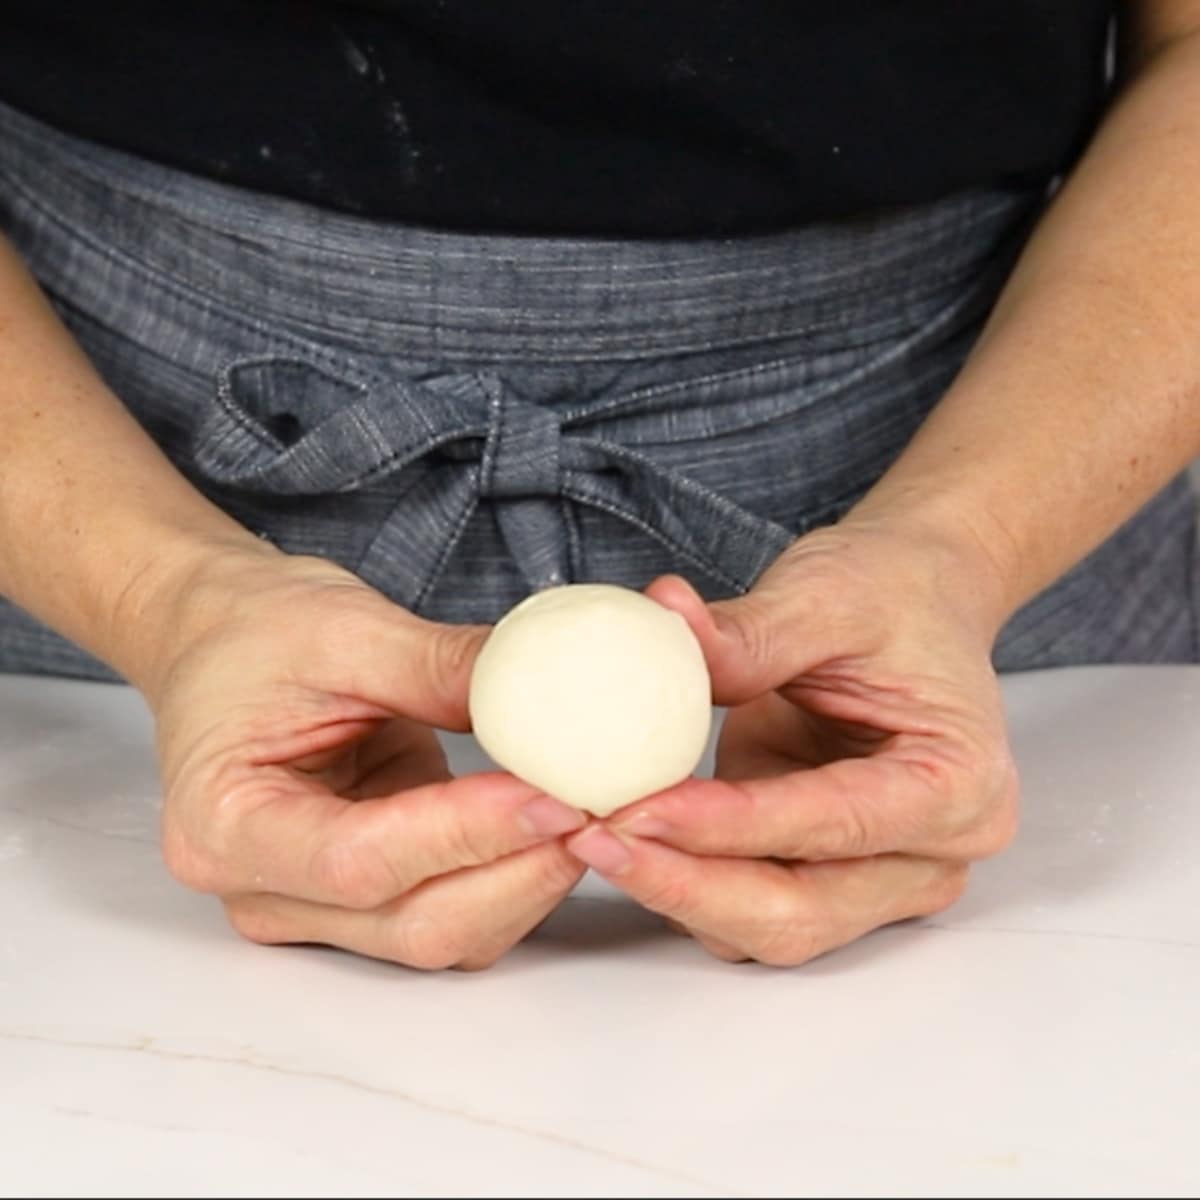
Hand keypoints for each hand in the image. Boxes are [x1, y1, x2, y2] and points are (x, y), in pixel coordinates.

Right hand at [146, 548, 585, 969]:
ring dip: (533, 882)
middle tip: (605, 812)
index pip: (360, 860)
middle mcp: (264, 891)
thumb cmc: (260, 633)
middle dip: (522, 873)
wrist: (227, 644)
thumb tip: (559, 691)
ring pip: (446, 931)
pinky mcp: (368, 897)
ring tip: (601, 815)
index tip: (557, 796)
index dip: (467, 836)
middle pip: (414, 922)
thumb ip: (443, 667)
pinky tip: (565, 824)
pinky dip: (518, 875)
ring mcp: (317, 907)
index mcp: (224, 825)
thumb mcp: (344, 630)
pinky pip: (457, 908)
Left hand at [566, 524, 1019, 964]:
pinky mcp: (824, 874)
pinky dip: (686, 882)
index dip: (729, 826)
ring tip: (595, 836)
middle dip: (691, 886)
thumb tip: (661, 623)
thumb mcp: (828, 594)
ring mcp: (878, 876)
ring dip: (679, 893)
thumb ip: (751, 631)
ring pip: (770, 927)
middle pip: (802, 911)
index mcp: (956, 784)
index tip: (639, 808)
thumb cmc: (893, 595)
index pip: (834, 824)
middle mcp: (930, 853)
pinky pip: (749, 906)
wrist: (916, 602)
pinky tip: (629, 837)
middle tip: (597, 838)